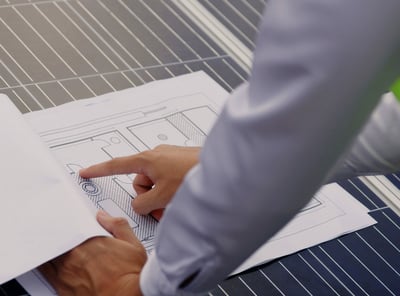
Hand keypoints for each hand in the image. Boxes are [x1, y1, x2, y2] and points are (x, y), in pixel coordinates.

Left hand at [39, 211, 145, 295]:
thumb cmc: (131, 275)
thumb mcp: (132, 244)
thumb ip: (117, 225)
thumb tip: (103, 216)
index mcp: (90, 241)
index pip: (73, 227)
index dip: (71, 224)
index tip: (70, 222)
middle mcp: (75, 256)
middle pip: (60, 241)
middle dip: (60, 236)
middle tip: (59, 231)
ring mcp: (66, 273)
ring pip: (50, 256)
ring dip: (50, 250)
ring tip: (50, 244)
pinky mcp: (62, 289)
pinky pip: (46, 273)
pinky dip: (45, 266)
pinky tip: (47, 262)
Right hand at [80, 145, 199, 219]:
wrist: (222, 168)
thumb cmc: (193, 174)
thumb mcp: (162, 196)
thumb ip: (143, 203)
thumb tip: (141, 204)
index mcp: (147, 159)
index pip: (116, 165)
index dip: (99, 170)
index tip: (85, 172)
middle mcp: (156, 157)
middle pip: (140, 184)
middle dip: (149, 199)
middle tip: (162, 208)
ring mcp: (169, 160)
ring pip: (155, 185)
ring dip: (162, 199)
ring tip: (176, 204)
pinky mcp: (179, 164)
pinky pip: (167, 181)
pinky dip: (171, 193)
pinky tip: (182, 199)